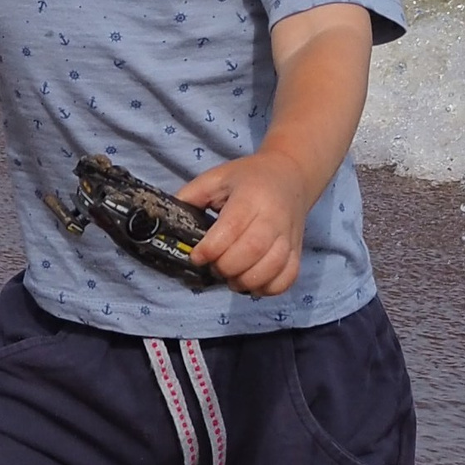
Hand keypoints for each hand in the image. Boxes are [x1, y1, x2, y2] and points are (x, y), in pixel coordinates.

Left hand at [180, 149, 316, 296]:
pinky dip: (267, 288)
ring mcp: (289, 237)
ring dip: (244, 281)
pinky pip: (286, 279)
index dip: (209, 249)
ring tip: (231, 276)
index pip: (231, 230)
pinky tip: (252, 281)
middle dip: (225, 267)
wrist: (291, 176)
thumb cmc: (249, 178)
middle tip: (214, 266)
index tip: (197, 256)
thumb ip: (191, 196)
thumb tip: (166, 221)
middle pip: (250, 253)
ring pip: (269, 269)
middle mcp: (273, 218)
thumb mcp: (217, 177)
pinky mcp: (297, 251)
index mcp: (251, 197)